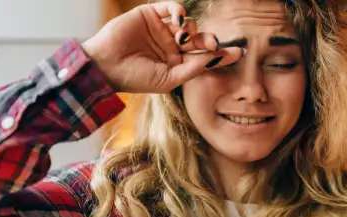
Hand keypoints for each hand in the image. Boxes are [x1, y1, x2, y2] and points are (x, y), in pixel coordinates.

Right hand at [82, 1, 242, 92]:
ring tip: (183, 38)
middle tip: (215, 43)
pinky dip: (179, 11)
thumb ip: (194, 68)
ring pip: (188, 23)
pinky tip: (179, 21)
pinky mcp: (151, 14)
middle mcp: (172, 46)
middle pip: (199, 39)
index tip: (239, 53)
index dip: (221, 55)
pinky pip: (172, 8)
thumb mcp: (169, 78)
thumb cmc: (136, 78)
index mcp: (177, 63)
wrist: (107, 66)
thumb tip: (218, 59)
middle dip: (210, 40)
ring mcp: (162, 30)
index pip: (204, 57)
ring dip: (191, 28)